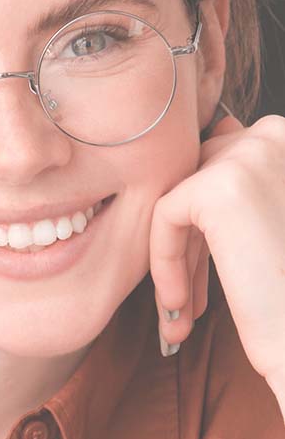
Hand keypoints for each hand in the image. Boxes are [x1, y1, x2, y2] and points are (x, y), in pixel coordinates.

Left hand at [149, 109, 284, 403]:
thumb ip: (242, 173)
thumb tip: (219, 126)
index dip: (210, 227)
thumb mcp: (266, 216)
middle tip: (188, 299)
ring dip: (175, 260)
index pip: (222, 163)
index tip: (208, 276)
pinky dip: (164, 262)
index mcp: (283, 138)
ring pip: (180, 202)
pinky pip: (164, 216)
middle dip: (191, 244)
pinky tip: (179, 304)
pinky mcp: (217, 188)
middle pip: (198, 181)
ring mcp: (247, 156)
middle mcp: (273, 134)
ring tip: (180, 312)